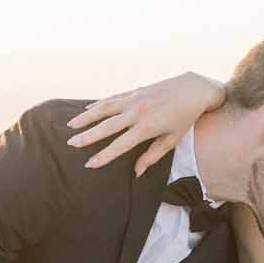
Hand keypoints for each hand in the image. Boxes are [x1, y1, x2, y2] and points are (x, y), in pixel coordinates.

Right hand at [65, 72, 226, 175]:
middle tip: (70, 144)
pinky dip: (98, 104)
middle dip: (88, 136)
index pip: (120, 145)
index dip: (104, 156)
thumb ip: (152, 156)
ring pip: (105, 108)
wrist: (193, 89)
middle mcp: (137, 112)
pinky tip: (86, 110)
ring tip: (70, 125)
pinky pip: (112, 99)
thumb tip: (136, 172)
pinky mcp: (134, 91)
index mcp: (147, 127)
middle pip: (107, 126)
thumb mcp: (171, 140)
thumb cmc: (184, 118)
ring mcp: (134, 99)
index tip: (89, 164)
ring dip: (86, 117)